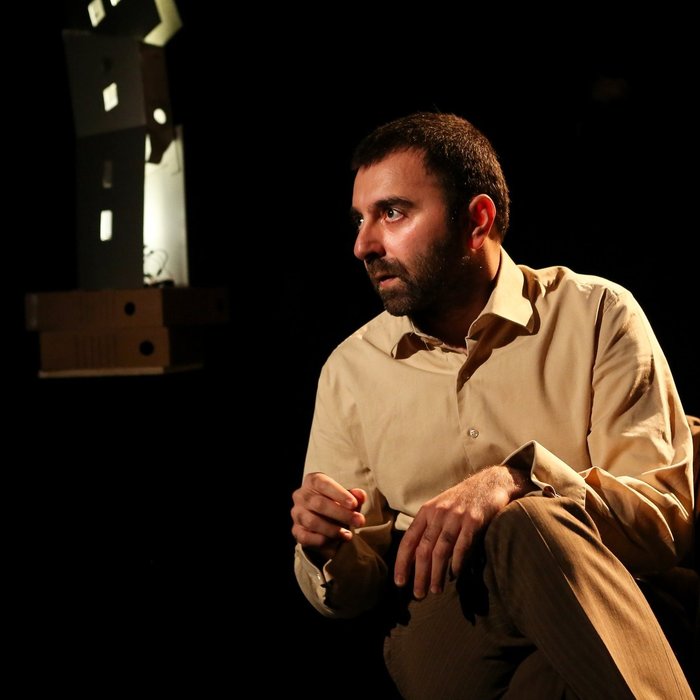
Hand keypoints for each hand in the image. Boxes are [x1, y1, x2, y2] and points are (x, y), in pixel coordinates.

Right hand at [291, 472, 365, 560]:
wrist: (324, 520)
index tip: (354, 504)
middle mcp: (301, 495)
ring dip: (333, 529)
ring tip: (348, 535)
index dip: (339, 494)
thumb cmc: (337, 503)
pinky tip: (335, 541)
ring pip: (312, 522)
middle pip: (319, 504)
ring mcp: (297, 513)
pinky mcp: (296, 530)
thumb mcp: (347, 498)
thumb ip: (354, 496)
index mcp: (312, 481)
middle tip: (359, 521)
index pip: (323, 484)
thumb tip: (361, 495)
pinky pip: (306, 537)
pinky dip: (321, 540)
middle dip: (341, 514)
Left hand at [394, 466, 529, 598]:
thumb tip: (416, 557)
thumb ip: (429, 528)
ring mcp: (456, 516)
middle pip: (424, 549)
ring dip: (437, 573)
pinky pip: (462, 546)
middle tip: (418, 595)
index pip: (409, 540)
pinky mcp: (474, 520)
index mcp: (426, 512)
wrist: (490, 483)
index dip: (402, 562)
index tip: (400, 582)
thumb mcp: (440, 508)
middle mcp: (438, 513)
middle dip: (419, 574)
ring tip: (435, 590)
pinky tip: (454, 575)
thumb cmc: (463, 500)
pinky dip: (457, 563)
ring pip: (441, 550)